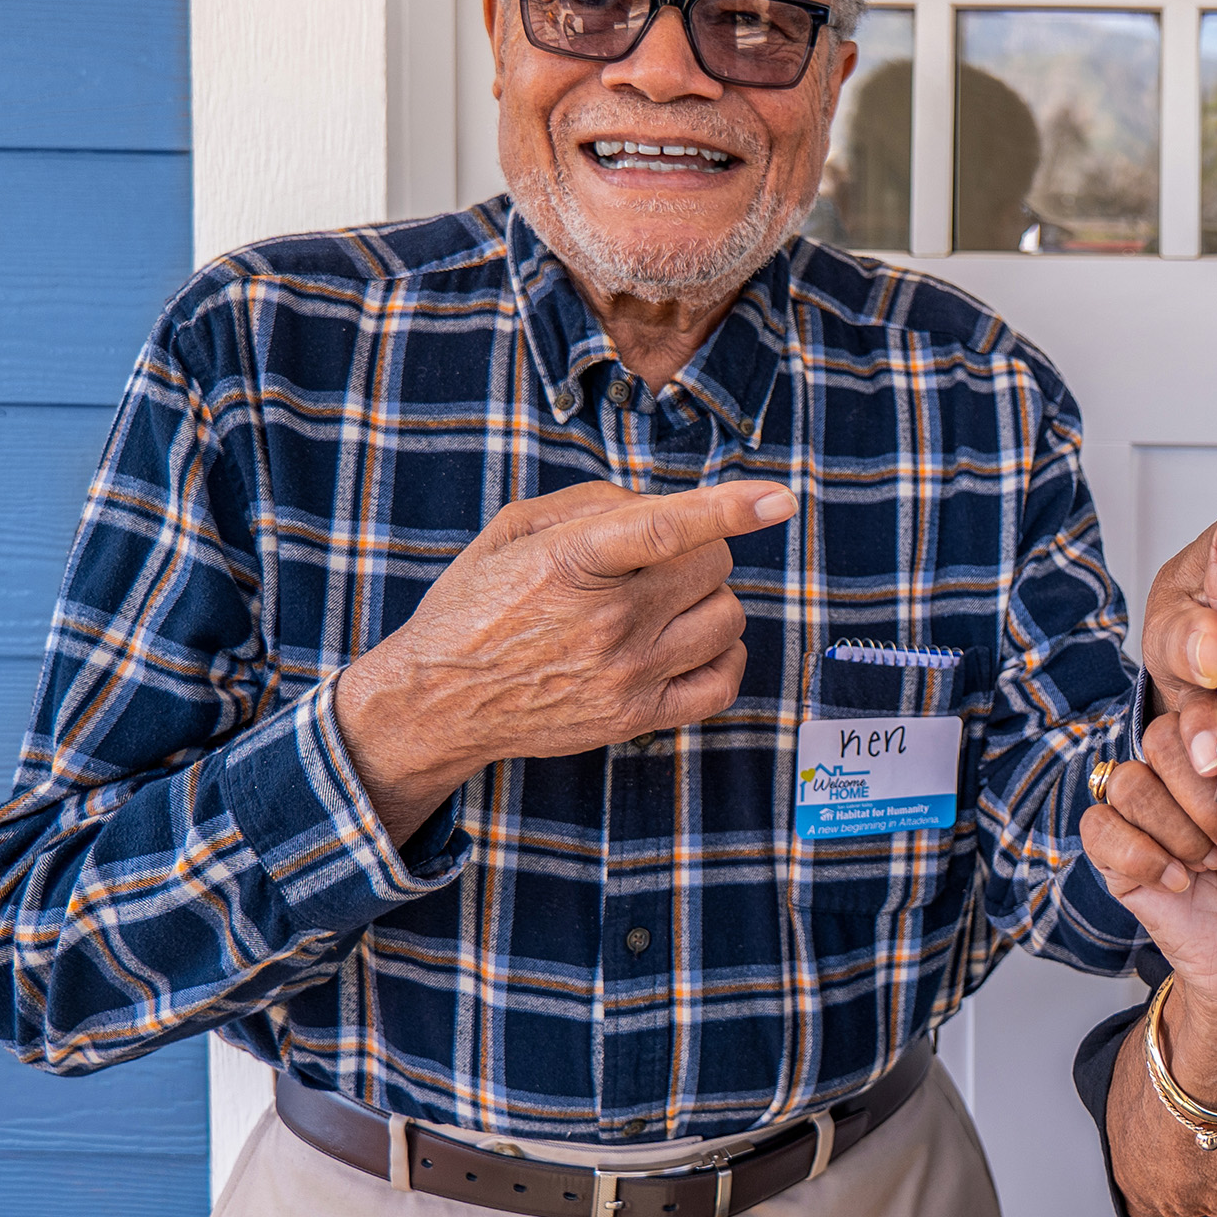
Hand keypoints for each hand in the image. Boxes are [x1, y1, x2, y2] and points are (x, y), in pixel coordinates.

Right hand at [336, 477, 797, 836]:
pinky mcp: (637, 718)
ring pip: (727, 618)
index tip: (779, 499)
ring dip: (709, 600)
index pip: (666, 529)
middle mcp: (607, 619)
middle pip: (712, 566)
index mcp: (573, 561)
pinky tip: (694, 643)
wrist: (437, 699)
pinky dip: (724, 656)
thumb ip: (594, 504)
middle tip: (657, 562)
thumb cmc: (477, 603)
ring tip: (665, 604)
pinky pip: (723, 683)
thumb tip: (664, 503)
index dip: (730, 509)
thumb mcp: (515, 529)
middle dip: (699, 550)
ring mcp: (627, 673)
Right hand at [1081, 714, 1216, 1048]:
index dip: (1207, 728)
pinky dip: (1141, 854)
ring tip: (1211, 865)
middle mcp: (1187, 783)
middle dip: (1198, 790)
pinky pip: (1099, 829)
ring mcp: (1150, 822)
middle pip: (1159, 736)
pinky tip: (1179, 882)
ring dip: (1176, 829)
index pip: (1201, 709)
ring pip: (1127, 782)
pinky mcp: (1121, 863)